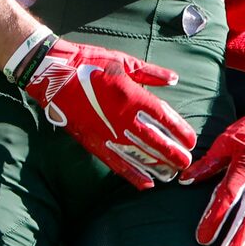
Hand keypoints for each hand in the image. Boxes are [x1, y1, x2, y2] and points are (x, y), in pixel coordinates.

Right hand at [20, 38, 197, 189]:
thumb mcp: (124, 62)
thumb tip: (174, 79)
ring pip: (138, 156)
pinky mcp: (92, 142)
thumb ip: (151, 74)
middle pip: (155, 141)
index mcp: (132, 95)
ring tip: (171, 175)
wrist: (52, 73)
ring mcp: (107, 132)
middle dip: (173, 154)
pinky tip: (146, 183)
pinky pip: (116, 163)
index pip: (164, 118)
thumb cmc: (90, 62)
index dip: (180, 131)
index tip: (192, 141)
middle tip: (186, 164)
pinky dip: (132, 174)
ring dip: (157, 167)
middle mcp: (122, 118)